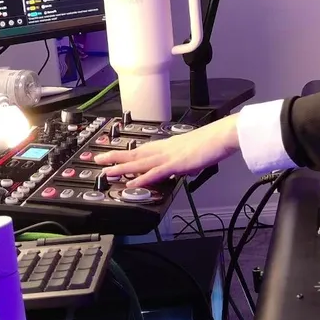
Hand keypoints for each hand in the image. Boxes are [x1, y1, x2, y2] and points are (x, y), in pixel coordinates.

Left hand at [94, 116, 240, 187]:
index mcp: (167, 146)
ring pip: (140, 163)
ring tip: (107, 172)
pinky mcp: (175, 164)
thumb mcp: (192, 154)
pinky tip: (131, 183)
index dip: (126, 152)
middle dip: (116, 157)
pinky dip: (142, 179)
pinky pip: (155, 173)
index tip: (113, 154)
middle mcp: (164, 149)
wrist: (220, 136)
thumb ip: (184, 163)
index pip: (142, 149)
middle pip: (135, 154)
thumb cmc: (211, 143)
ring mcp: (168, 156)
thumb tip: (182, 170)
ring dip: (123, 168)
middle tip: (98, 160)